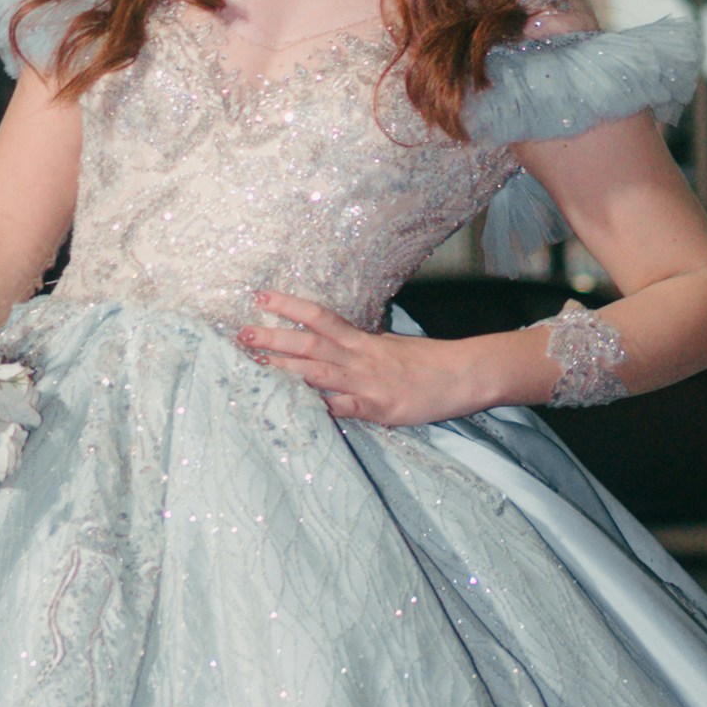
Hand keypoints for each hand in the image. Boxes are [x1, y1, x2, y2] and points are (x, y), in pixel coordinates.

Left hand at [238, 296, 455, 428]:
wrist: (464, 374)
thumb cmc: (427, 361)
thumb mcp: (389, 345)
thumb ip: (359, 346)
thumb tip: (332, 341)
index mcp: (362, 340)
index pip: (320, 317)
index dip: (290, 305)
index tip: (261, 297)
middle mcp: (360, 357)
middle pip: (310, 344)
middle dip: (274, 338)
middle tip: (242, 332)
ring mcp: (367, 384)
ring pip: (318, 374)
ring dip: (284, 370)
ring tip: (255, 364)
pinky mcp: (379, 409)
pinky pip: (342, 409)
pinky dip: (318, 409)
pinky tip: (293, 410)